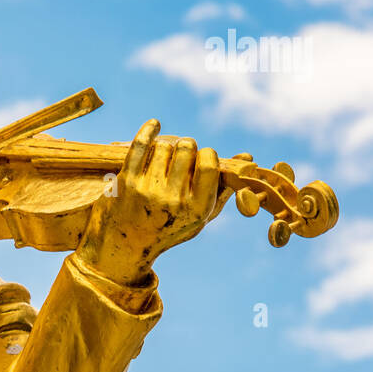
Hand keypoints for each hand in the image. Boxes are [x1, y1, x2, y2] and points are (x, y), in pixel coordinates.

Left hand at [74, 120, 220, 285]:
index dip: (206, 154)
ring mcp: (148, 190)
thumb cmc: (169, 228)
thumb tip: (248, 158)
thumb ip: (224, 188)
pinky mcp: (126, 182)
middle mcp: (173, 200)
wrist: (124, 247)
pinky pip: (140, 145)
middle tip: (180, 158)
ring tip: (162, 162)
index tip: (201, 158)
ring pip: (164, 146)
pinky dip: (148, 130)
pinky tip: (154, 124)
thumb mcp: (200, 216)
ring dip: (165, 148)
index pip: (208, 163)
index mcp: (197, 209)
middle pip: (186, 149)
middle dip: (185, 148)